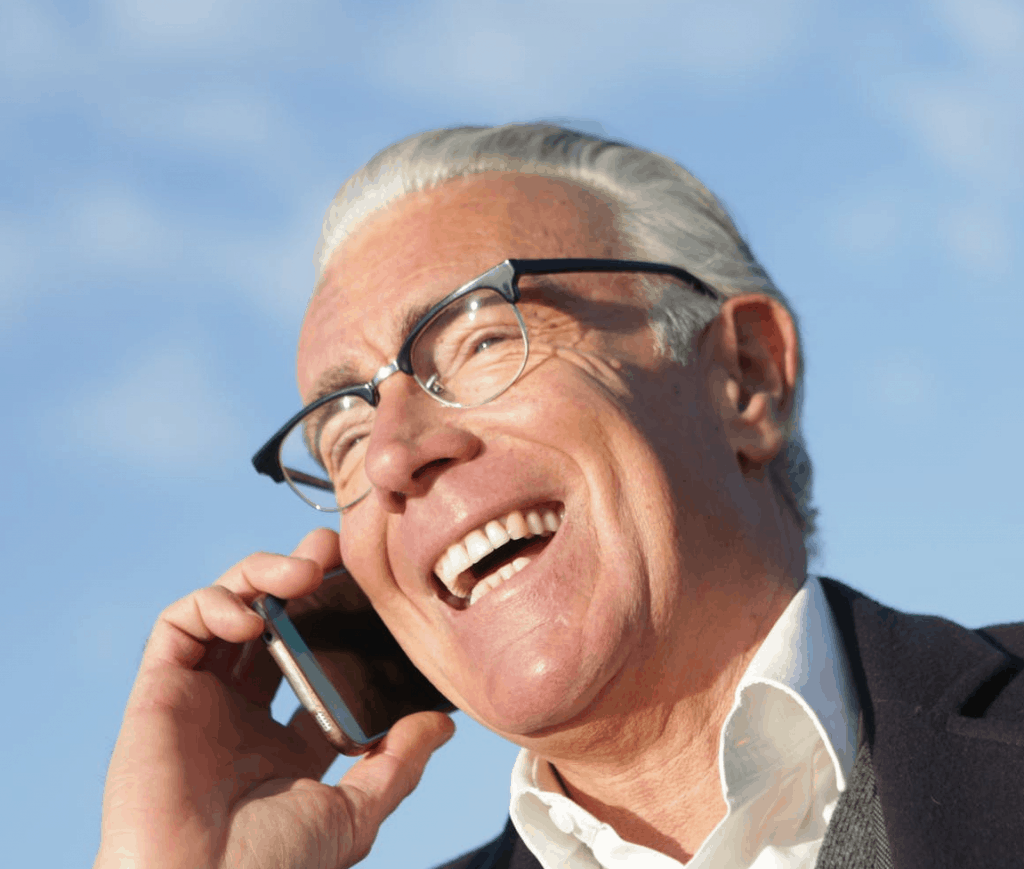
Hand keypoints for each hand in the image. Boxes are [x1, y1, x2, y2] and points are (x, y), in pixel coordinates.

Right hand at [94, 528, 454, 868]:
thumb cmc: (272, 867)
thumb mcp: (352, 813)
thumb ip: (396, 763)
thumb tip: (440, 722)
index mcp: (283, 740)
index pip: (312, 658)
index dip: (336, 618)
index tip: (368, 586)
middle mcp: (240, 711)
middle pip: (269, 621)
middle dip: (298, 577)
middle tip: (333, 551)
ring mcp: (199, 698)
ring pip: (225, 609)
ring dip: (261, 577)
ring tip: (302, 573)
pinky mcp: (158, 691)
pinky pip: (178, 626)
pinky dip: (214, 604)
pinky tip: (252, 616)